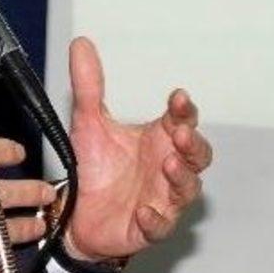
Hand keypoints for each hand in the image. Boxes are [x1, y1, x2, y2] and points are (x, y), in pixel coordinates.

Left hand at [62, 37, 212, 261]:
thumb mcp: (88, 122)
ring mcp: (161, 199)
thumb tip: (81, 45)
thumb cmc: (95, 167)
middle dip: (193, 144)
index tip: (178, 97)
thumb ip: (88, 86)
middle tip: (180, 132)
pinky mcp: (147, 227)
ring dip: (182, 177)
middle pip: (197, 155)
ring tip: (169, 163)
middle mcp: (165, 167)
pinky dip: (155, 219)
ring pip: (186, 189)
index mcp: (157, 139)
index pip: (181, 120)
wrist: (76, 212)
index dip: (184, 109)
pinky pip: (159, 225)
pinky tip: (144, 210)